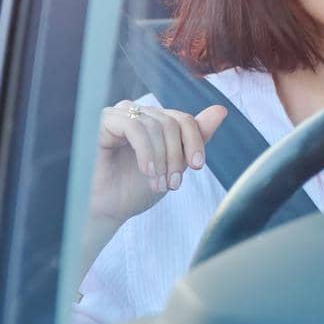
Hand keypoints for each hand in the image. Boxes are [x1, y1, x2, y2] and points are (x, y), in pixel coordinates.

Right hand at [90, 101, 226, 225]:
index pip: (183, 119)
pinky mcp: (102, 122)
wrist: (105, 212)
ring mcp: (119, 115)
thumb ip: (195, 138)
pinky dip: (146, 151)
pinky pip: (134, 126)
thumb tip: (221, 110)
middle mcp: (136, 113)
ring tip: (158, 183)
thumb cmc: (134, 190)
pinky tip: (147, 172)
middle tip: (173, 184)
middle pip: (172, 122)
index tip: (197, 167)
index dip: (195, 141)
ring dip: (162, 158)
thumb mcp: (173, 166)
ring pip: (156, 124)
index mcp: (153, 122)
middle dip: (177, 156)